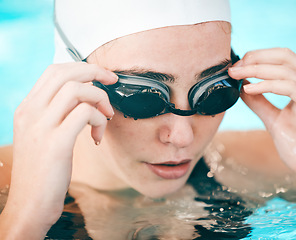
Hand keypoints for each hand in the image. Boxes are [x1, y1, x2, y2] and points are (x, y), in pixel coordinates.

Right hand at [0, 62, 116, 238]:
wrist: (30, 204)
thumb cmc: (42, 170)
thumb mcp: (41, 135)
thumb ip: (55, 114)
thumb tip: (83, 98)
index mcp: (27, 109)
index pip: (54, 71)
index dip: (82, 67)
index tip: (101, 76)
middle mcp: (30, 113)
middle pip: (66, 73)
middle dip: (96, 72)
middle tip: (112, 83)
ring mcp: (41, 127)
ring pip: (77, 90)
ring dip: (100, 99)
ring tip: (106, 116)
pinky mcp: (56, 143)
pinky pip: (84, 114)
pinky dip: (99, 119)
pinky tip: (98, 135)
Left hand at [228, 48, 295, 215]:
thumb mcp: (274, 121)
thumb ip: (260, 103)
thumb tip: (242, 87)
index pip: (283, 58)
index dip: (258, 57)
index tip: (236, 66)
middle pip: (285, 56)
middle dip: (255, 58)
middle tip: (234, 67)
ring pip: (286, 70)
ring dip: (257, 70)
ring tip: (237, 75)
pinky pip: (291, 87)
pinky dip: (267, 85)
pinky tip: (250, 89)